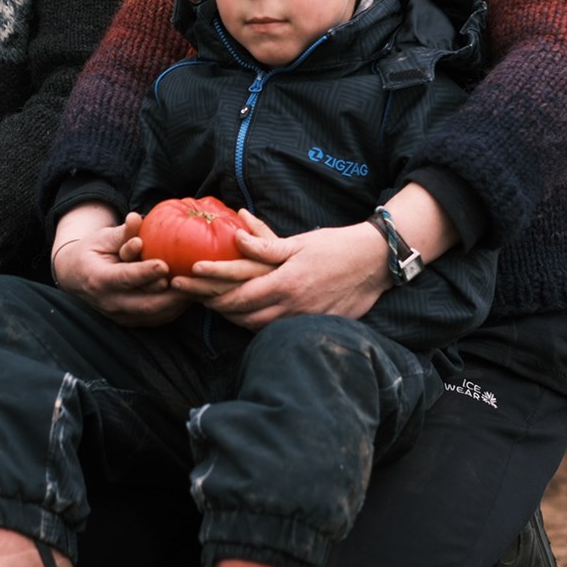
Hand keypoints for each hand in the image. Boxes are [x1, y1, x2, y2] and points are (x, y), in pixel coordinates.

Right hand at [51, 204, 184, 325]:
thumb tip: (136, 218)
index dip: (144, 273)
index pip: (123, 278)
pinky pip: (156, 318)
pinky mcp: (130, 321)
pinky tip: (190, 295)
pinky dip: (174, 308)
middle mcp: (109, 302)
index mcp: (98, 279)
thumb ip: (122, 232)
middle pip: (144, 303)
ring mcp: (120, 316)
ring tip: (197, 288)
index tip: (164, 264)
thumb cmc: (92, 251)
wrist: (76, 277)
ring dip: (177, 303)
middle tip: (191, 280)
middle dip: (170, 294)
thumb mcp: (102, 238)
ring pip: (154, 314)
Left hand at [187, 208, 391, 330]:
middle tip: (196, 300)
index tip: (192, 286)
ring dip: (235, 319)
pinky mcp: (313, 324)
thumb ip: (265, 243)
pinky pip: (277, 329)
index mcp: (285, 283)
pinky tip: (249, 316)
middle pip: (243, 317)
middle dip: (217, 309)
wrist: (374, 263)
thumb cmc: (336, 246)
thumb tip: (235, 236)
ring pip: (258, 328)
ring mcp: (303, 319)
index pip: (239, 297)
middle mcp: (292, 306)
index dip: (211, 295)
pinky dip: (258, 325)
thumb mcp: (299, 242)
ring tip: (217, 308)